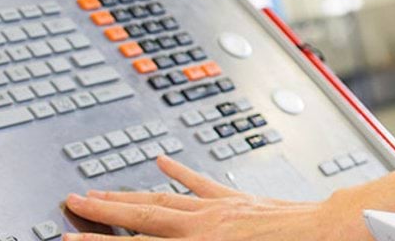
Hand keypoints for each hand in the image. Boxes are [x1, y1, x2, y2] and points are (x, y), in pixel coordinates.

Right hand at [63, 156, 363, 240]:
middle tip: (73, 201)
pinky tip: (163, 161)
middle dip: (105, 209)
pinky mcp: (239, 199)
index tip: (67, 237)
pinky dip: (180, 173)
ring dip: (130, 193)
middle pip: (142, 214)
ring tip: (102, 188)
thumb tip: (161, 240)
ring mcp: (221, 207)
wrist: (326, 233)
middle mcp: (204, 223)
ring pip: (165, 197)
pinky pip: (202, 183)